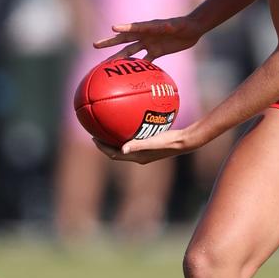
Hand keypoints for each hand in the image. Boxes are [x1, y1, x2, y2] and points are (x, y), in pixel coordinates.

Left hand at [91, 126, 205, 164]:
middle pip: (116, 150)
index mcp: (137, 157)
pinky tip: (129, 120)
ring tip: (108, 127)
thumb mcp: (153, 141)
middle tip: (96, 131)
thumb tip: (122, 149)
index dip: (102, 147)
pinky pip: (134, 138)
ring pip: (124, 145)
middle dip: (105, 142)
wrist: (186, 141)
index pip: (114, 154)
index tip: (93, 137)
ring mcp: (145, 150)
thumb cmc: (170, 141)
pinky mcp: (150, 144)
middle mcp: (139, 155)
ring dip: (115, 138)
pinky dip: (127, 132)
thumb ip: (138, 145)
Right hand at [93, 16, 202, 60]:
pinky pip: (144, 60)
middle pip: (124, 40)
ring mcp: (149, 44)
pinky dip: (138, 67)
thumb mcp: (176, 25)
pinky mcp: (156, 51)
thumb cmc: (184, 25)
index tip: (113, 29)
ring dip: (119, 58)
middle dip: (110, 43)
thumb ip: (170, 26)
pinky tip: (129, 75)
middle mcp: (145, 35)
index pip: (133, 28)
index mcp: (148, 27)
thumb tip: (166, 25)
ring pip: (130, 52)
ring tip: (106, 64)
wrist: (192, 29)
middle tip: (95, 45)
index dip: (123, 28)